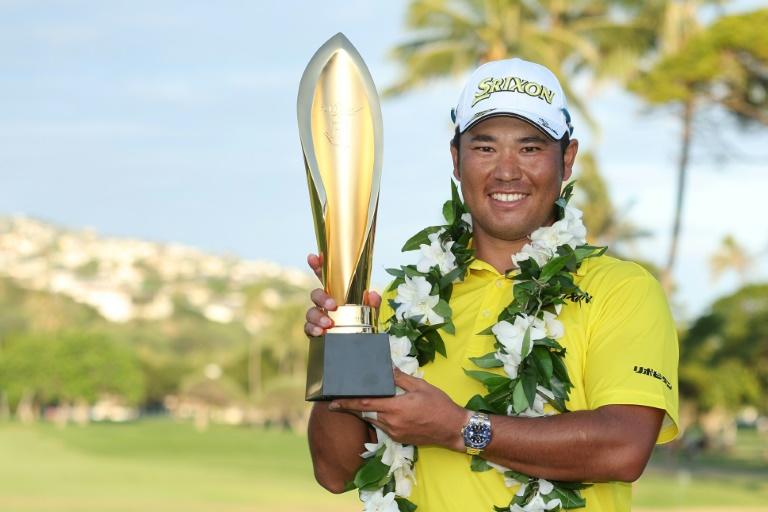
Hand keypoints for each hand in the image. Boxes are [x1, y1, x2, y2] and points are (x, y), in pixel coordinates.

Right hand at [304, 253, 381, 336]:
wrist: (361, 346)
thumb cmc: (364, 325)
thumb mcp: (372, 313)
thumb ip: (373, 304)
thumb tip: (373, 294)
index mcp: (337, 294)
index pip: (325, 278)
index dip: (318, 266)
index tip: (313, 257)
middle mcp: (325, 304)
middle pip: (315, 294)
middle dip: (321, 297)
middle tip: (333, 305)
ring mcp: (319, 318)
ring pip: (310, 312)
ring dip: (318, 316)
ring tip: (329, 323)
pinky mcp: (315, 332)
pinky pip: (308, 328)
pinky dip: (313, 329)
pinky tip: (321, 332)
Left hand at [328, 369, 468, 450]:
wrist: (453, 429)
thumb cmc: (439, 405)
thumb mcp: (420, 386)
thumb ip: (400, 377)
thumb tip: (386, 366)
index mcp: (396, 408)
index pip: (365, 405)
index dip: (347, 404)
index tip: (333, 402)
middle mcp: (392, 423)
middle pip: (365, 414)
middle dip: (351, 408)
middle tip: (338, 402)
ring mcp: (395, 433)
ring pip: (373, 421)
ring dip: (364, 413)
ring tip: (355, 404)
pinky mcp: (399, 438)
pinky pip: (382, 427)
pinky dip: (376, 419)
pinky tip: (377, 411)